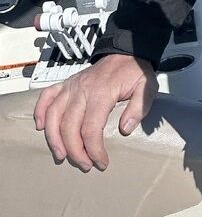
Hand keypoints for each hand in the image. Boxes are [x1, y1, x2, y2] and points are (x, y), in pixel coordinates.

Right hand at [33, 54, 157, 171]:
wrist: (128, 51)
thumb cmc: (136, 72)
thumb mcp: (147, 87)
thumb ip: (139, 108)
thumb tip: (124, 129)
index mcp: (102, 93)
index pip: (91, 129)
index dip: (94, 150)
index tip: (102, 163)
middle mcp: (82, 90)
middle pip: (69, 126)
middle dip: (75, 151)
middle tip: (85, 165)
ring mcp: (72, 85)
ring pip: (53, 115)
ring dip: (54, 139)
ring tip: (61, 156)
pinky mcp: (67, 83)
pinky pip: (47, 96)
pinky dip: (40, 111)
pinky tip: (40, 127)